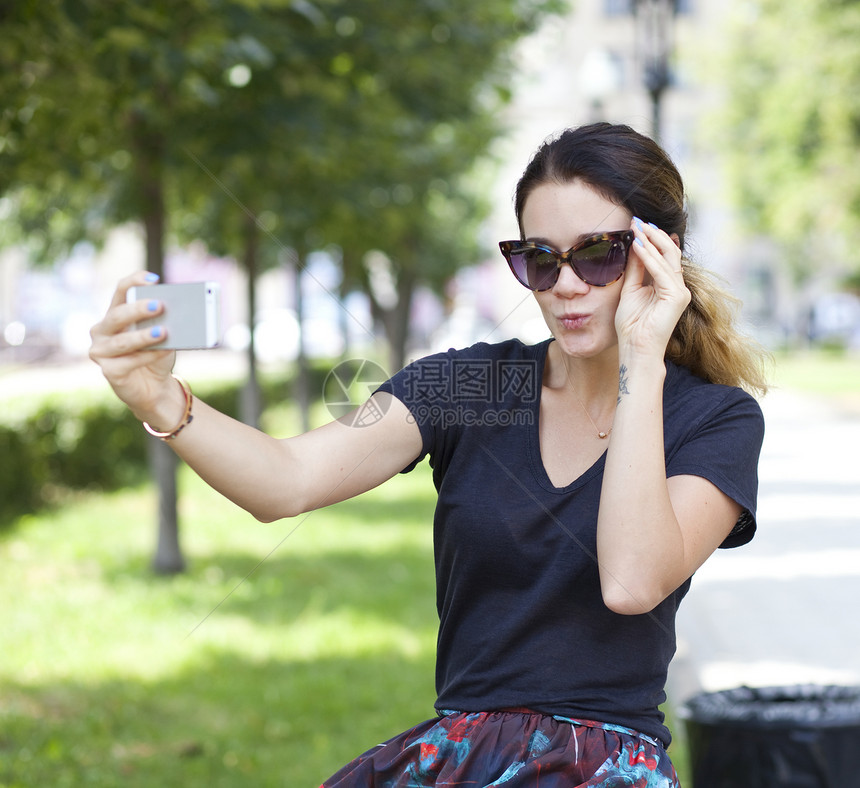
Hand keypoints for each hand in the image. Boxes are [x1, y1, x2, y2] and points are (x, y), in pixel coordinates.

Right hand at [89, 272, 178, 422]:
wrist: (154, 388)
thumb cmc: (156, 356)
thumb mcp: (163, 337)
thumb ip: (164, 324)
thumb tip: (176, 317)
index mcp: (114, 315)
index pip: (120, 291)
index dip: (134, 282)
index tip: (154, 279)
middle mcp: (102, 331)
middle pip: (117, 315)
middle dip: (138, 309)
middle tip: (159, 305)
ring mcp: (101, 351)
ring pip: (122, 341)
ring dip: (144, 336)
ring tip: (163, 332)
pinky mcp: (109, 372)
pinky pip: (129, 362)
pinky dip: (148, 355)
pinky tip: (163, 351)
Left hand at [614, 217, 690, 361]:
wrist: (635, 347)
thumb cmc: (632, 324)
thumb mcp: (631, 290)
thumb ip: (636, 269)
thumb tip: (635, 245)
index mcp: (668, 285)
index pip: (663, 256)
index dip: (652, 239)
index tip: (637, 224)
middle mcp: (677, 287)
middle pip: (669, 253)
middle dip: (653, 235)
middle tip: (638, 220)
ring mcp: (679, 292)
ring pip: (667, 258)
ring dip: (650, 241)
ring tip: (636, 227)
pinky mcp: (676, 297)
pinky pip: (661, 271)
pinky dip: (649, 257)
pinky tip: (638, 245)